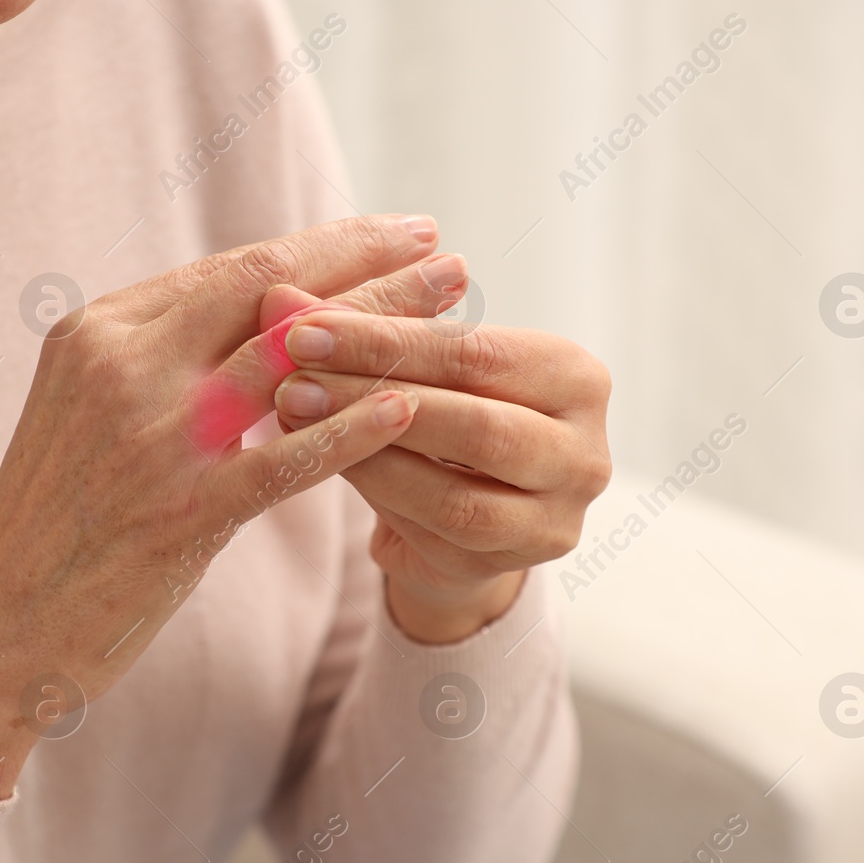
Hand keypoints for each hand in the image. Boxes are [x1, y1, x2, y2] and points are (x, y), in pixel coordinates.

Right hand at [0, 215, 447, 795]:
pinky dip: (353, 430)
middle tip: (444, 249)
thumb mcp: (88, 408)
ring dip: (383, 327)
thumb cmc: (53, 518)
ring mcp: (151, 438)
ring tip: (453, 305)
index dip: (323, 246)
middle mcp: (122, 365)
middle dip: (368, 265)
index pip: (233, 269)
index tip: (390, 231)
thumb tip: (257, 317)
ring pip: (289, 360)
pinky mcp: (179, 513)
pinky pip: (286, 460)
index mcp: (99, 330)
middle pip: (270, 292)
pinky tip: (411, 406)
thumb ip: (161, 358)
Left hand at [270, 267, 612, 642]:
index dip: (386, 339)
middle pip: (474, 421)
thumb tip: (278, 297)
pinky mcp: (518, 565)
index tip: (305, 326)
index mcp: (577, 377)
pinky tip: (325, 464)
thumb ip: (359, 333)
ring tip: (296, 414)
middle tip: (291, 374)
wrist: (462, 520)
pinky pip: (440, 532)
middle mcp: (586, 451)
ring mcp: (558, 517)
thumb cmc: (441, 425)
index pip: (476, 352)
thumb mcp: (415, 371)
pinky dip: (380, 493)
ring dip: (368, 452)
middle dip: (373, 394)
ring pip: (458, 490)